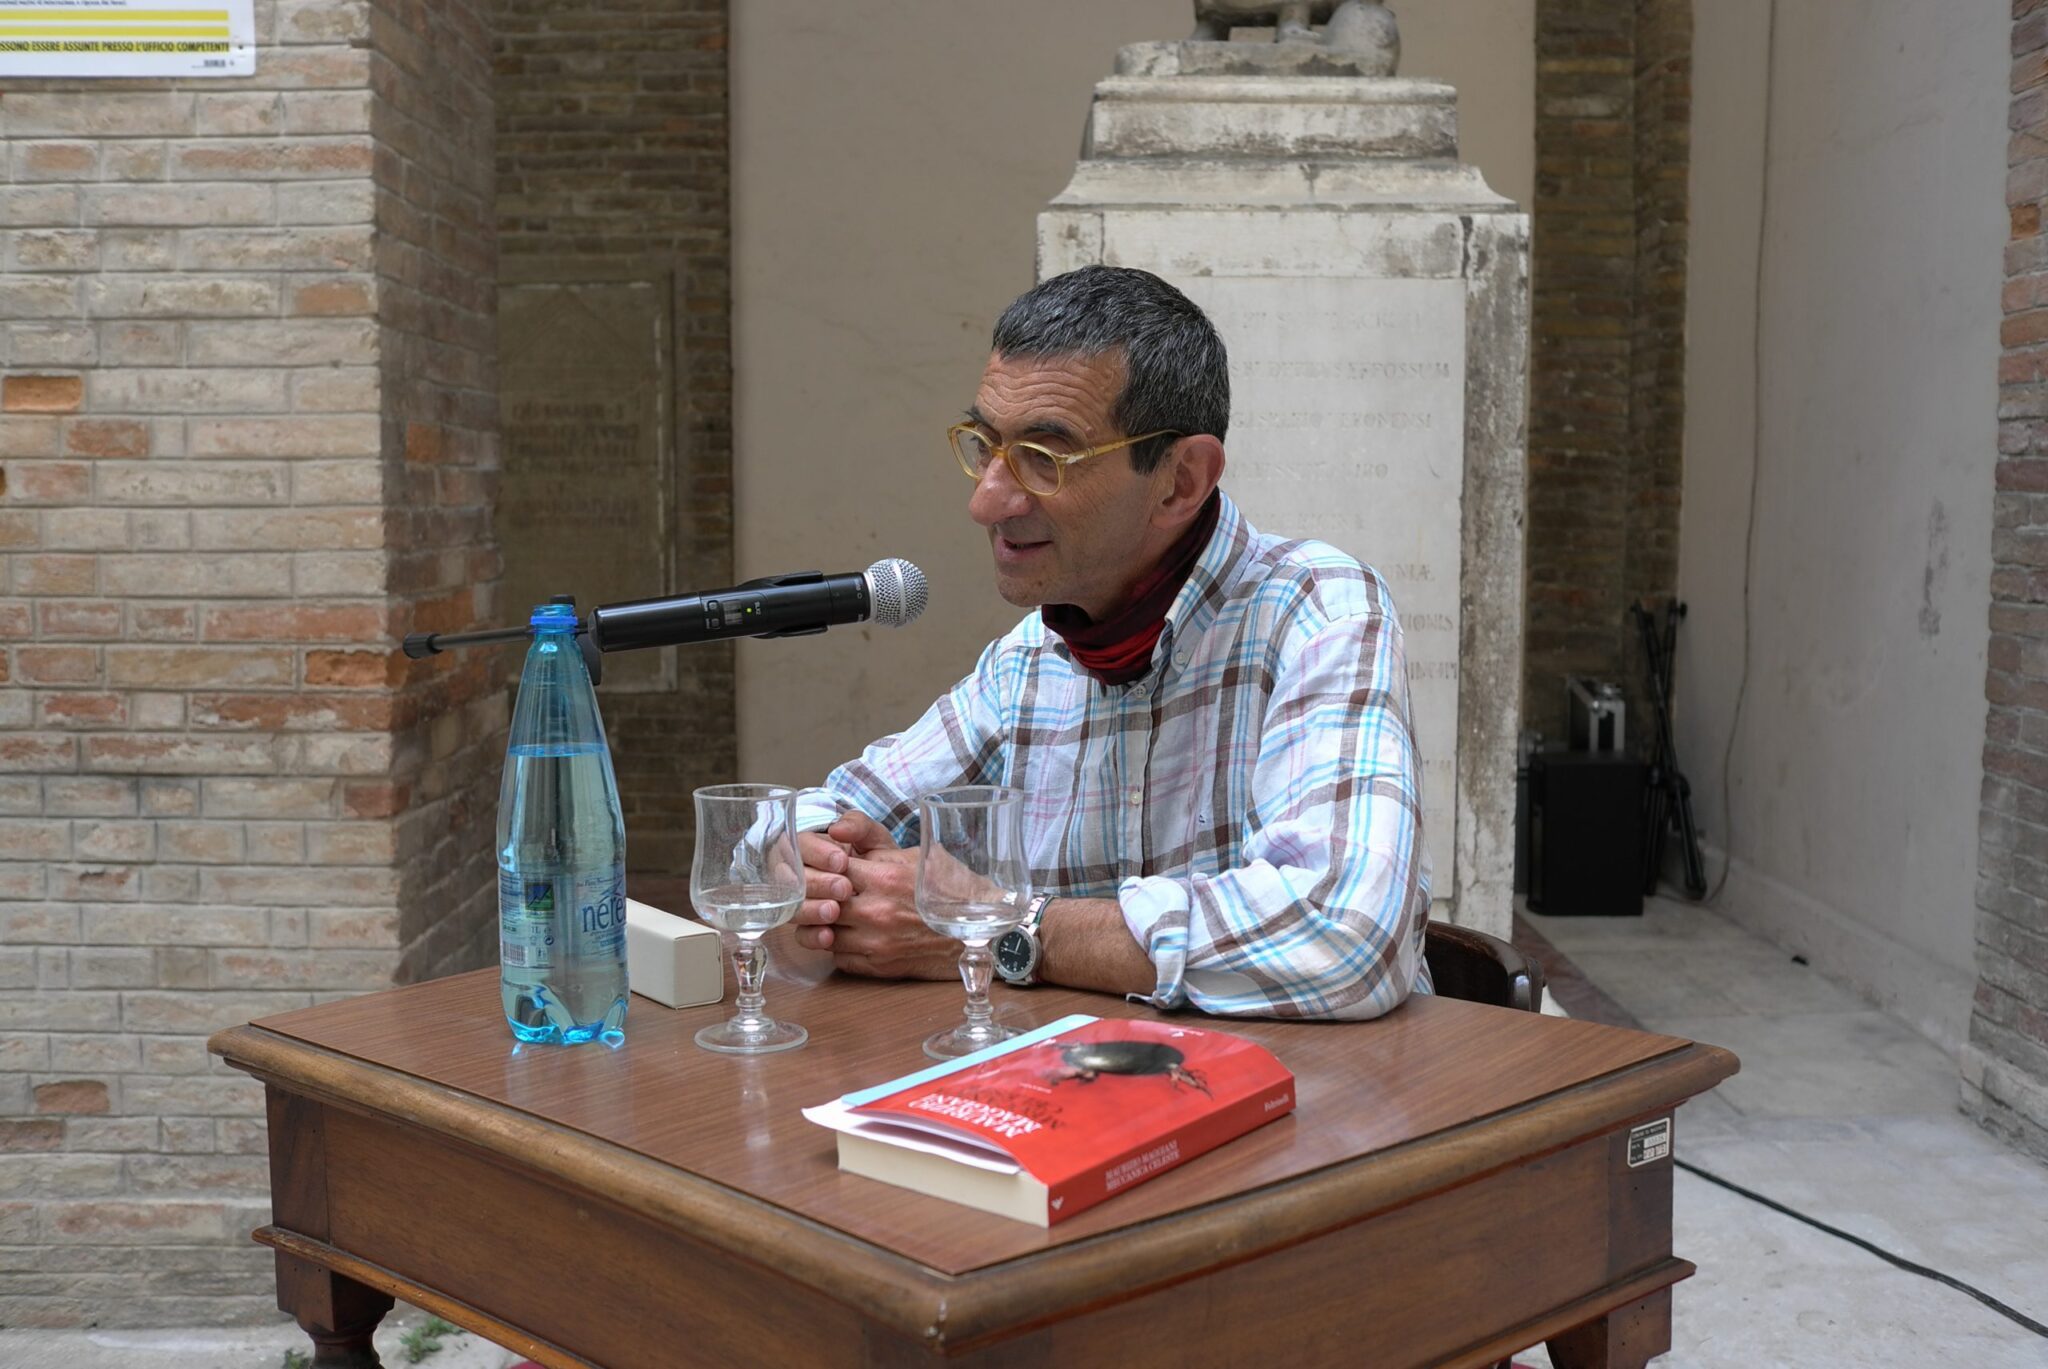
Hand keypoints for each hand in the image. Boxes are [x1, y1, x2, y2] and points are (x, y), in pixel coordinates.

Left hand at [792, 812, 958, 979]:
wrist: (981, 931)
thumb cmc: (951, 889)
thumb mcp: (916, 854)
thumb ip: (875, 844)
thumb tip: (838, 834)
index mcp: (886, 878)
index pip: (832, 869)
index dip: (825, 866)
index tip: (826, 866)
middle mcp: (878, 912)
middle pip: (822, 903)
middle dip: (819, 895)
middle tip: (821, 890)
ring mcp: (877, 943)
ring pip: (825, 934)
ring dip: (825, 923)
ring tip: (834, 913)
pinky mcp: (880, 967)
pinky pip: (840, 958)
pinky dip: (839, 947)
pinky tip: (848, 935)